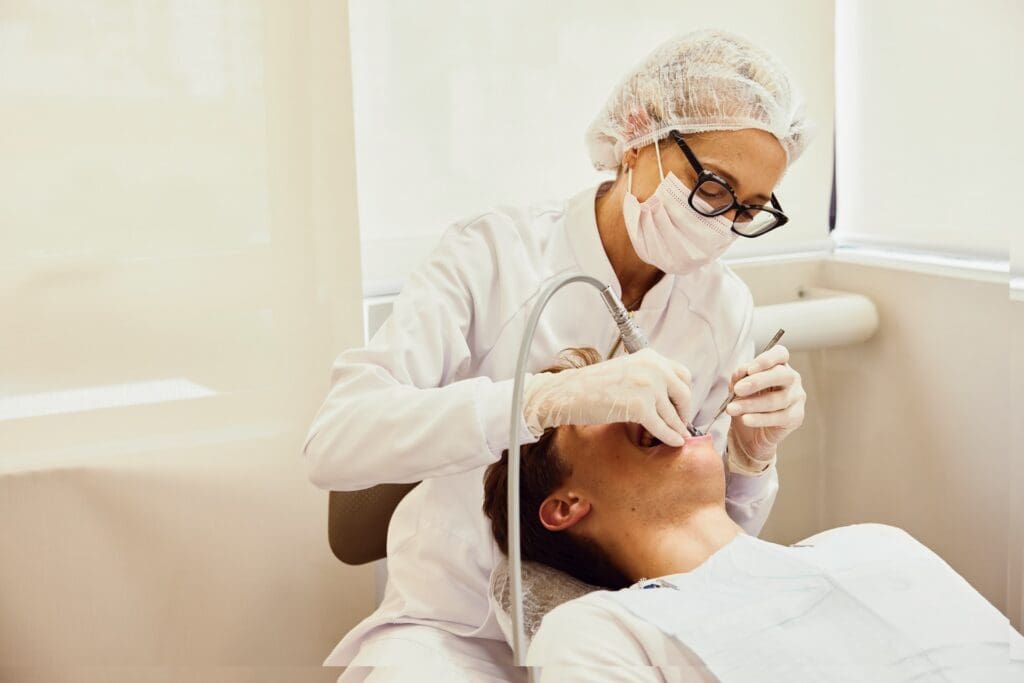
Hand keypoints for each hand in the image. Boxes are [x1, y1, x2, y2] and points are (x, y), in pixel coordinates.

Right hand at [523, 348, 692, 446]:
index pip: (682, 374)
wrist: (567, 393)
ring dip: (677, 428)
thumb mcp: (625, 370)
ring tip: (677, 436)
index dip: (684, 392)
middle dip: (684, 411)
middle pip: (684, 394)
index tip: (680, 404)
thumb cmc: (590, 385)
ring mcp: (648, 387)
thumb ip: (647, 376)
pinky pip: (663, 427)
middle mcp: (653, 368)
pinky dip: (671, 437)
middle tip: (680, 422)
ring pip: (674, 414)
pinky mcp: (640, 408)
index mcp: (650, 357)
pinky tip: (674, 442)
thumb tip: (667, 395)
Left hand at [726, 344, 805, 463]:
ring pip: (777, 399)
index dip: (766, 359)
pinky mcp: (796, 417)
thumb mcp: (738, 388)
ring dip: (752, 404)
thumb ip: (739, 378)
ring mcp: (796, 397)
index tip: (749, 369)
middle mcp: (791, 378)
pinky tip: (745, 419)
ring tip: (732, 409)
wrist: (749, 432)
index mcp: (778, 365)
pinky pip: (778, 417)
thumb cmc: (747, 403)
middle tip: (738, 390)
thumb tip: (741, 371)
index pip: (780, 354)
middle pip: (781, 375)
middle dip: (757, 382)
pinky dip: (760, 419)